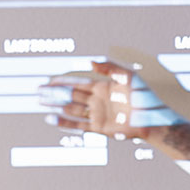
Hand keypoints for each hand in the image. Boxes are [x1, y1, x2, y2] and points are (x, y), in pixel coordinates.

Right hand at [39, 61, 155, 140]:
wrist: (151, 119)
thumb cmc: (143, 97)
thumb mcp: (128, 77)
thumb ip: (109, 68)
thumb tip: (90, 61)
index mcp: (102, 88)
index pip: (78, 83)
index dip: (63, 81)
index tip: (49, 80)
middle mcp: (98, 101)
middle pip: (71, 95)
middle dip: (55, 93)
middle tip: (38, 91)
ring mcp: (98, 115)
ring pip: (72, 109)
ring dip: (56, 106)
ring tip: (41, 103)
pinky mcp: (100, 128)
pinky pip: (79, 125)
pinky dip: (65, 122)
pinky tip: (52, 119)